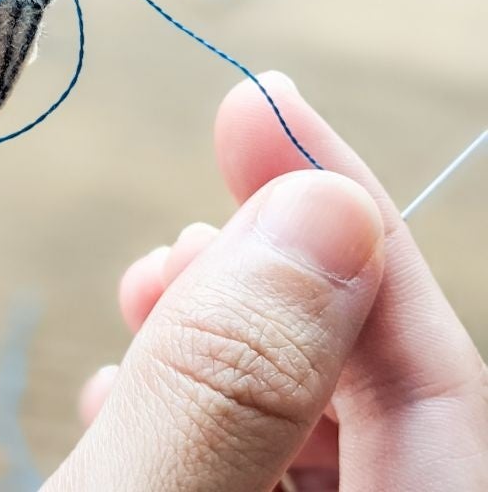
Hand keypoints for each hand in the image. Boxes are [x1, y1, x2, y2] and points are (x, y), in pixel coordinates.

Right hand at [54, 73, 487, 490]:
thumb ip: (234, 381)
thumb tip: (320, 210)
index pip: (433, 374)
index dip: (350, 217)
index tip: (264, 105)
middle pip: (368, 385)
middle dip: (267, 273)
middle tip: (183, 230)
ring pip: (302, 410)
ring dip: (219, 329)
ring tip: (144, 294)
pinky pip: (245, 451)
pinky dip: (186, 393)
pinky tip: (121, 386)